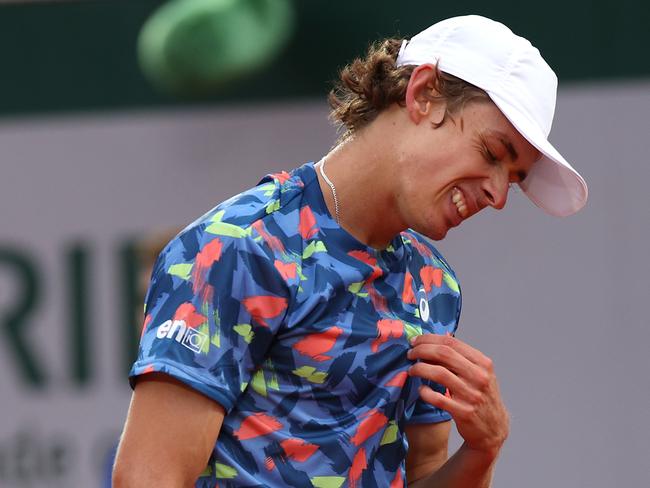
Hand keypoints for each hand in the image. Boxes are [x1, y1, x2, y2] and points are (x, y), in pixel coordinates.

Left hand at [407, 334, 508, 458]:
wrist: (494, 428)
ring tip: (412, 370)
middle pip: (444, 354)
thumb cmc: (482, 396)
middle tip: (410, 353)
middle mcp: (479, 377)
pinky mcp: (464, 412)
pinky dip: (425, 392)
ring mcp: (472, 395)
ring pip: (439, 373)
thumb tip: (436, 340)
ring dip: (420, 369)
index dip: (429, 339)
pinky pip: (438, 398)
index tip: (416, 341)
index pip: (452, 343)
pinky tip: (421, 389)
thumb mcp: (479, 373)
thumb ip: (461, 358)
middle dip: (422, 350)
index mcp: (483, 363)